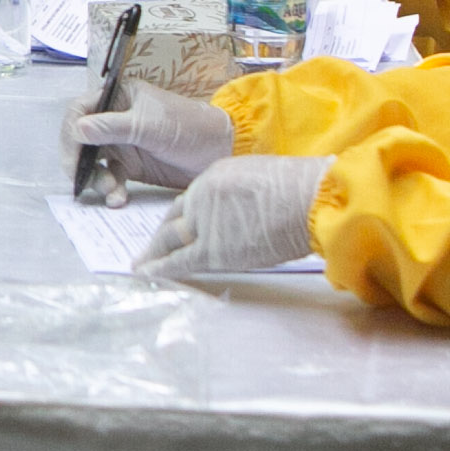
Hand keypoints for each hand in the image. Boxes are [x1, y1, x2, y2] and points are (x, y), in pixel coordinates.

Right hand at [62, 76, 238, 189]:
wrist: (220, 151)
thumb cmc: (189, 127)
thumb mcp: (148, 125)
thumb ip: (112, 127)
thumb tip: (77, 129)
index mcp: (119, 97)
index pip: (81, 110)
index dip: (72, 132)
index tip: (73, 154)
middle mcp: (115, 119)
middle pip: (82, 139)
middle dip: (79, 161)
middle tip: (79, 180)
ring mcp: (122, 143)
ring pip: (93, 162)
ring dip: (96, 179)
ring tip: (110, 191)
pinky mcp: (132, 166)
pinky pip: (111, 177)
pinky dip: (111, 189)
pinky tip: (118, 198)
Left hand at [138, 153, 331, 284]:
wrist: (307, 200)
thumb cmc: (299, 188)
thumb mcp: (260, 177)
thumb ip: (239, 193)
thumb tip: (241, 211)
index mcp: (214, 176)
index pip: (188, 200)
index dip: (178, 217)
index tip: (172, 227)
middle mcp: (202, 197)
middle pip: (174, 220)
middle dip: (160, 237)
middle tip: (149, 249)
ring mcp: (204, 223)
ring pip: (170, 241)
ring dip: (154, 254)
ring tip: (142, 265)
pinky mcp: (213, 250)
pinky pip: (179, 261)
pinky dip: (159, 269)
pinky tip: (145, 274)